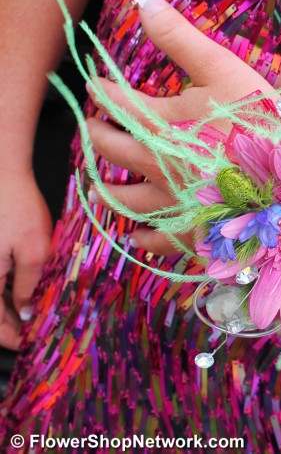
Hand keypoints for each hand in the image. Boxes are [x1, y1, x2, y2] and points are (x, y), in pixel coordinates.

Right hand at [0, 169, 51, 348]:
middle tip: (38, 331)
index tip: (33, 345)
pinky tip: (25, 291)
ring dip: (9, 309)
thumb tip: (24, 315)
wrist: (0, 173)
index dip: (14, 340)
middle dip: (13, 326)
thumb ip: (28, 286)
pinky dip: (5, 291)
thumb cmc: (16, 207)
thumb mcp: (34, 250)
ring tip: (36, 314)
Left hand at [87, 0, 276, 253]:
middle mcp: (155, 165)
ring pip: (124, 199)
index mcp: (158, 124)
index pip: (116, 103)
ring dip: (108, 188)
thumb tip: (146, 2)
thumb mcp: (223, 70)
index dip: (104, 90)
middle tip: (94, 129)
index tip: (98, 86)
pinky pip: (156, 240)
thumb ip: (180, 38)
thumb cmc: (260, 120)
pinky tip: (137, 233)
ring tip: (101, 185)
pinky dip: (143, 236)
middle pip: (110, 150)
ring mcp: (172, 201)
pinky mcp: (189, 230)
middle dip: (98, 135)